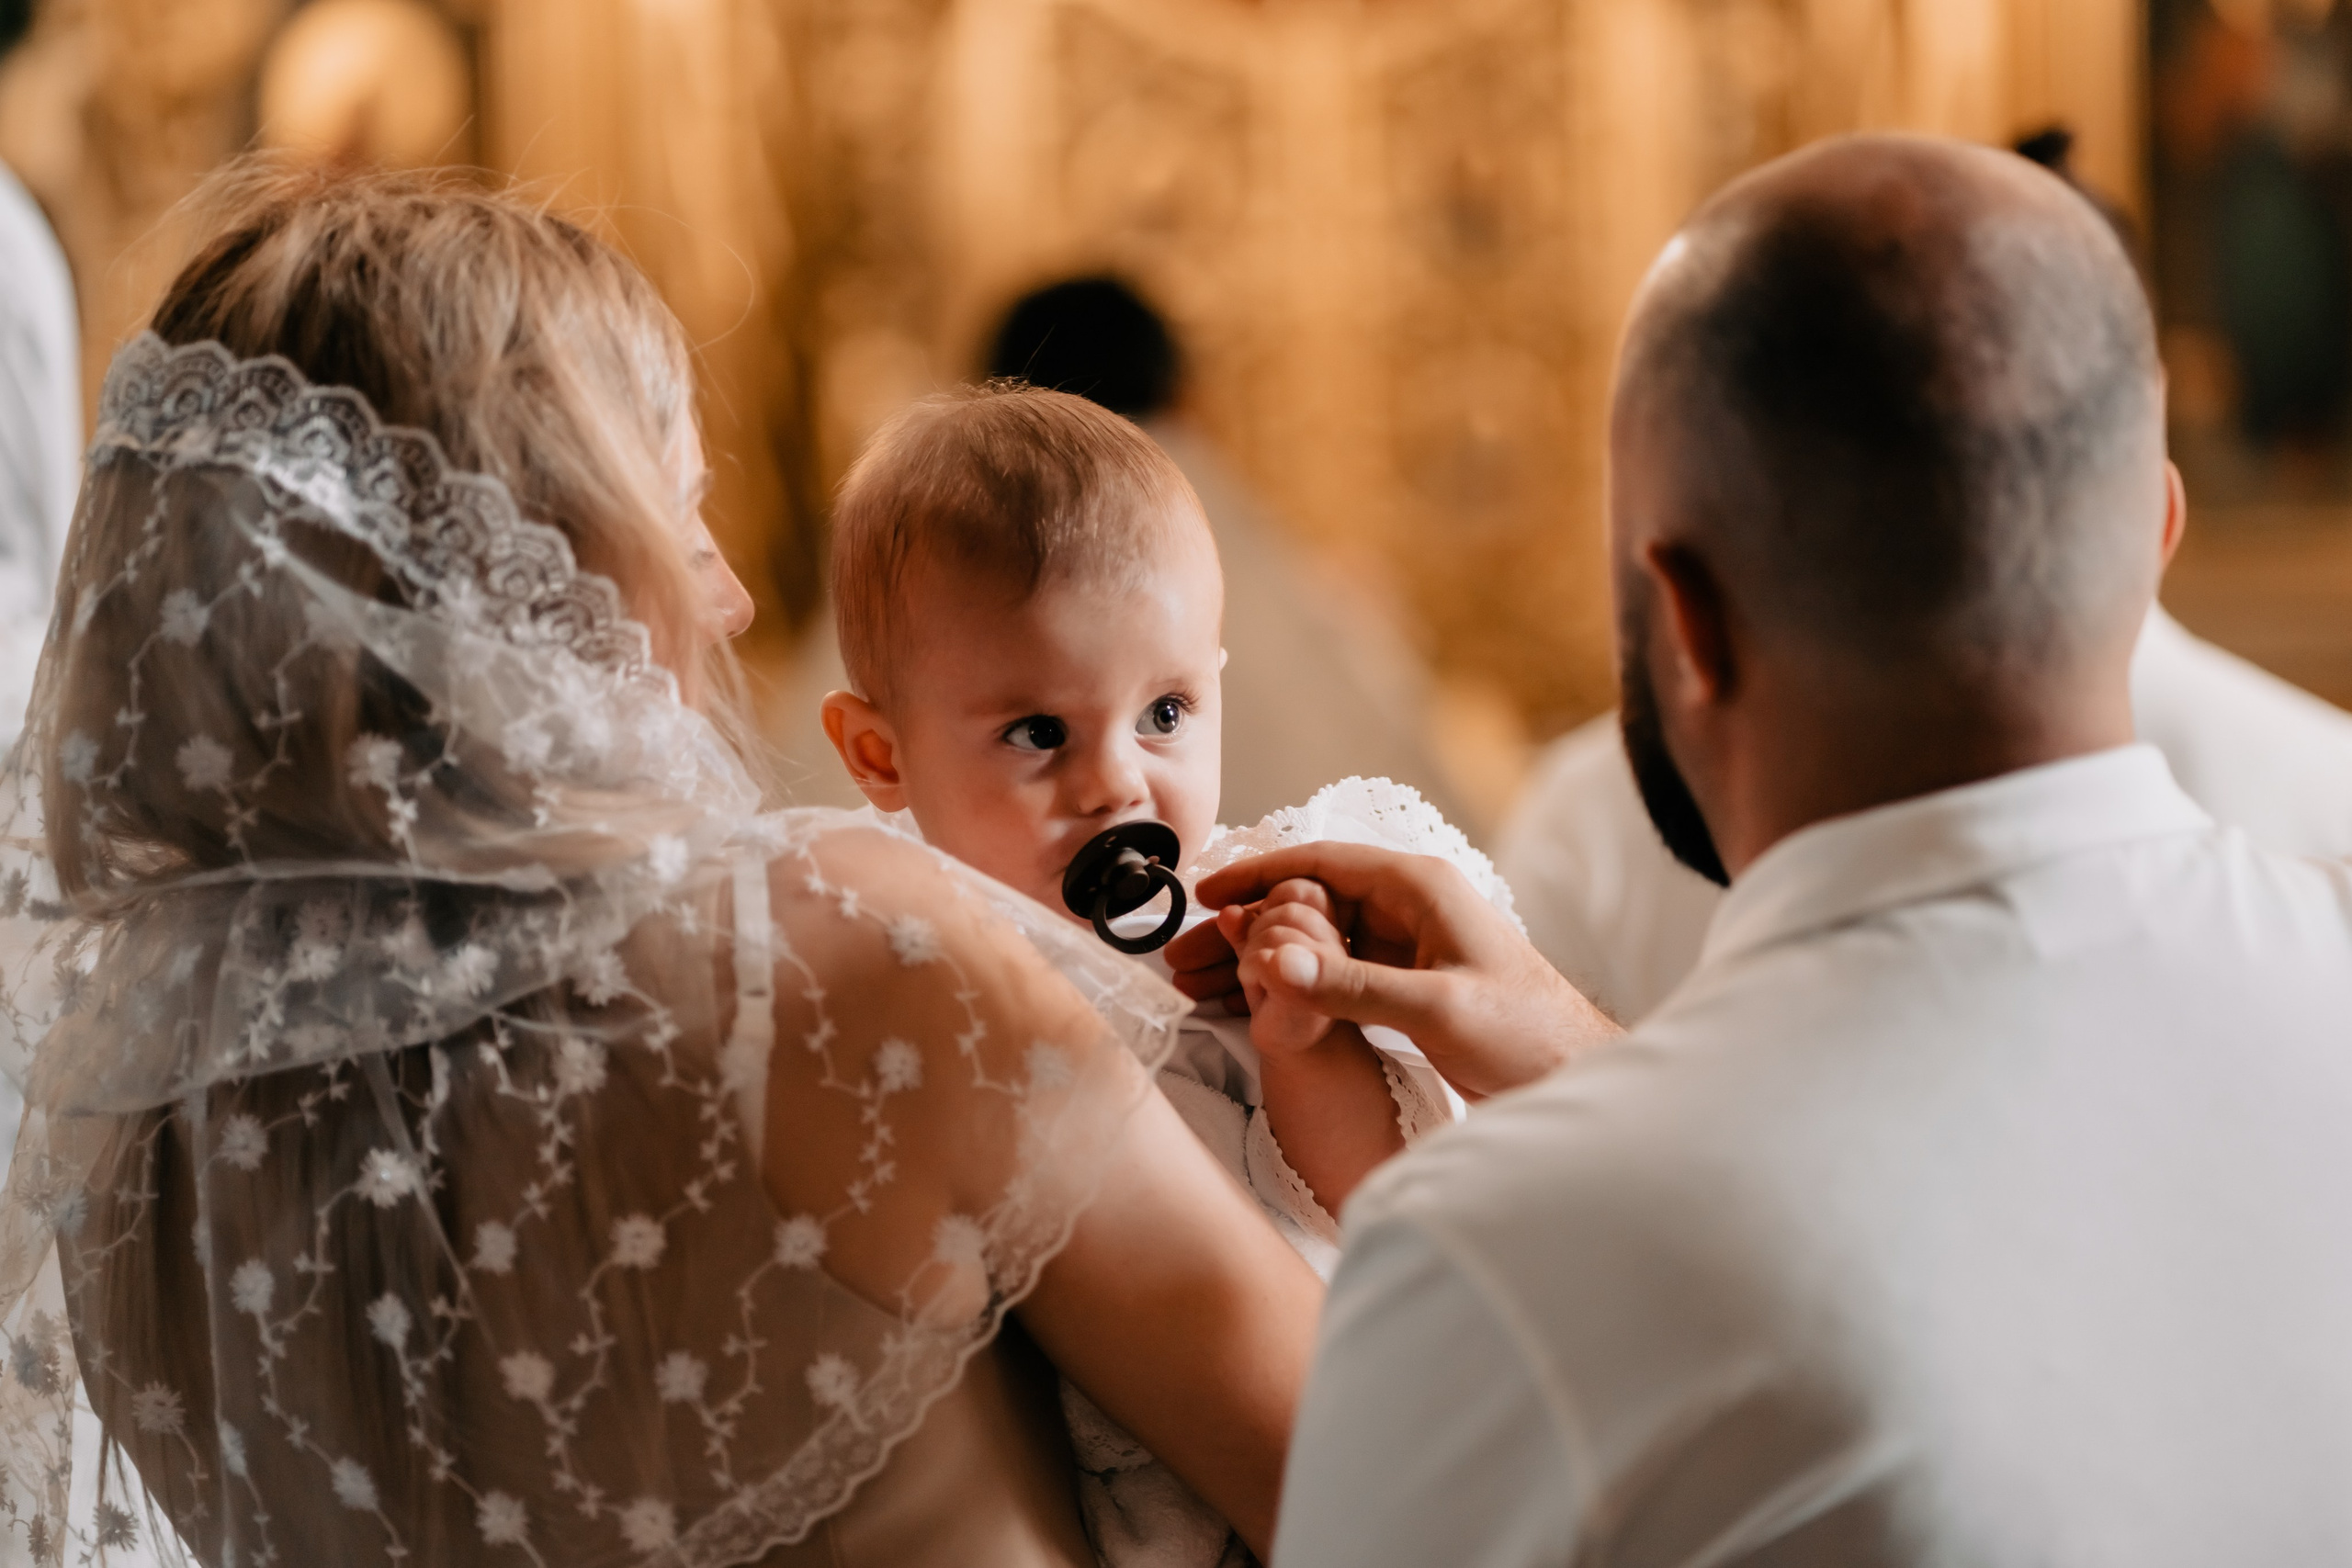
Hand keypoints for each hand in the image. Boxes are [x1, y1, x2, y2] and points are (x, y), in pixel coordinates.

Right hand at [1183, 844, 1620, 1099]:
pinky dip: (1289, 986)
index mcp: (1420, 888)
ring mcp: (1406, 946)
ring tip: (1197, 984)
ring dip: (1259, 959)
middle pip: (1308, 901)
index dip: (1256, 875)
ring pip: (1314, 939)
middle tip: (1182, 954)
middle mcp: (1409, 907)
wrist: (1574, 1077)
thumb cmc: (1528, 1035)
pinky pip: (1332, 974)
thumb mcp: (1437, 1009)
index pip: (1320, 862)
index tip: (1203, 896)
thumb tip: (1276, 962)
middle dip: (1243, 927)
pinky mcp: (1405, 983)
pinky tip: (1248, 1006)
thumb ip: (1355, 987)